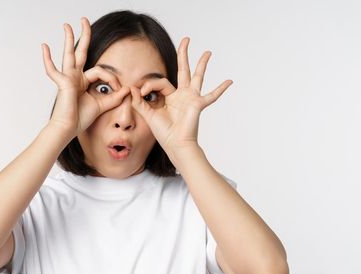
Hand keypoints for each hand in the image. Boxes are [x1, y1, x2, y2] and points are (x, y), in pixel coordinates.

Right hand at [42, 17, 129, 137]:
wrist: (69, 128)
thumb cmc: (81, 118)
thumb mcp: (103, 105)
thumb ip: (115, 97)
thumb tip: (128, 89)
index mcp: (83, 81)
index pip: (101, 71)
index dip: (113, 79)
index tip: (120, 89)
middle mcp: (75, 76)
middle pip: (80, 52)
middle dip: (84, 36)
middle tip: (84, 20)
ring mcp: (67, 78)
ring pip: (69, 54)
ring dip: (69, 39)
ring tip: (67, 25)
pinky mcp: (62, 83)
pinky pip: (53, 69)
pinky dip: (48, 59)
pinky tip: (45, 46)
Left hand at [128, 37, 231, 152]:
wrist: (176, 145)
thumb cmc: (165, 133)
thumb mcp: (147, 115)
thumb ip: (138, 102)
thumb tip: (131, 88)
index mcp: (170, 96)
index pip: (159, 82)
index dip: (148, 84)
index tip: (140, 93)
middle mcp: (182, 94)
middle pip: (183, 69)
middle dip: (183, 54)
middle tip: (186, 40)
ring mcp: (191, 98)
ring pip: (197, 76)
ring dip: (202, 64)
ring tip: (207, 52)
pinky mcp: (198, 104)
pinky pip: (211, 96)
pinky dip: (220, 89)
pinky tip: (229, 81)